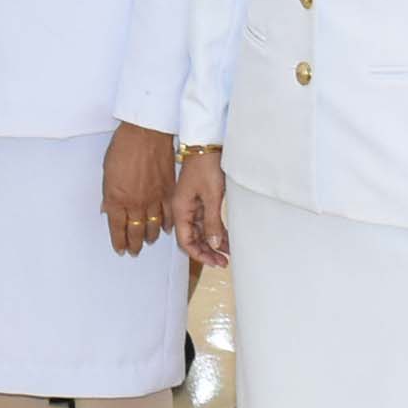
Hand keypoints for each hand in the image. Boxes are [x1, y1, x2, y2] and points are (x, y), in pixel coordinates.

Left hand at [103, 124, 174, 254]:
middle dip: (134, 244)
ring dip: (150, 237)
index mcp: (117, 199)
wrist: (145, 134)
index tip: (120, 248)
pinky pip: (169, 216)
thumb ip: (108, 194)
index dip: (119, 241)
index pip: (117, 228)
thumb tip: (108, 209)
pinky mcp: (168, 193)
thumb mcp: (107, 172)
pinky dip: (167, 224)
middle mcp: (135, 204)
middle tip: (134, 250)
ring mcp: (154, 200)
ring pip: (153, 227)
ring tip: (148, 241)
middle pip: (135, 232)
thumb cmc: (123, 147)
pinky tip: (165, 229)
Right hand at [170, 144, 230, 265]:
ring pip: (200, 232)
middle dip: (206, 252)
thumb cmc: (206, 166)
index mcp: (180, 209)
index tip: (213, 262)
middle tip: (223, 262)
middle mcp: (183, 210)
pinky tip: (226, 239)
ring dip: (212, 244)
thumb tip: (212, 244)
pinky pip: (206, 222)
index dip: (199, 254)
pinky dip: (215, 231)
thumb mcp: (211, 196)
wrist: (206, 144)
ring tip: (228, 254)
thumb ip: (211, 222)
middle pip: (192, 238)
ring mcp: (191, 206)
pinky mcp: (200, 200)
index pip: (185, 240)